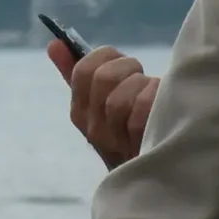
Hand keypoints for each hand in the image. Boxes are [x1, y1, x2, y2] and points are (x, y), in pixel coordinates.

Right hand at [49, 42, 158, 169]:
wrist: (163, 174)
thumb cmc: (132, 132)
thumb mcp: (102, 104)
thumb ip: (77, 74)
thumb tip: (55, 43)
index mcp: (81, 114)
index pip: (83, 70)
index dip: (107, 57)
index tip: (122, 65)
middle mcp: (94, 131)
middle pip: (104, 78)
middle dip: (129, 69)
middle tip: (141, 79)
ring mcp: (116, 144)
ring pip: (123, 96)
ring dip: (146, 87)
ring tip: (155, 97)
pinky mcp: (142, 148)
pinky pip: (142, 111)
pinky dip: (157, 99)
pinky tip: (164, 106)